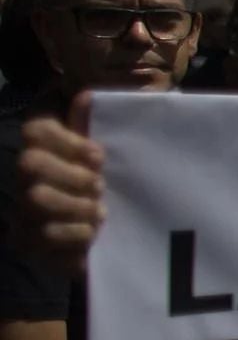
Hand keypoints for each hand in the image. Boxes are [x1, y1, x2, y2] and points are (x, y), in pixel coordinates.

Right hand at [16, 94, 103, 276]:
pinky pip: (45, 235)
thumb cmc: (105, 189)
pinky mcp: (29, 243)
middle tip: (100, 186)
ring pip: (36, 199)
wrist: (113, 237)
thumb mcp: (105, 157)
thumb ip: (96, 126)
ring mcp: (22, 211)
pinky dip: (76, 233)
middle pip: (29, 163)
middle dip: (73, 174)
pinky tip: (91, 233)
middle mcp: (24, 179)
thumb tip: (88, 96)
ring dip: (78, 205)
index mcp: (43, 152)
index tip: (98, 156)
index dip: (67, 140)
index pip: (35, 130)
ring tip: (100, 211)